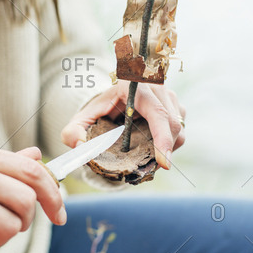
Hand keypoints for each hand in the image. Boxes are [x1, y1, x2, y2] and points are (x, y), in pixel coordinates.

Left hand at [61, 81, 185, 169]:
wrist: (111, 101)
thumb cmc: (98, 111)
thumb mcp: (81, 120)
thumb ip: (72, 132)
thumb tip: (79, 144)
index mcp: (133, 85)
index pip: (156, 111)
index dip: (162, 137)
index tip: (163, 162)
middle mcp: (155, 86)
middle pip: (171, 122)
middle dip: (165, 149)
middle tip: (154, 167)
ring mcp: (168, 94)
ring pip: (178, 128)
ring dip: (166, 146)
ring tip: (147, 151)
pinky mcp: (176, 105)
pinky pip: (180, 129)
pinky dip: (169, 143)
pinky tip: (153, 144)